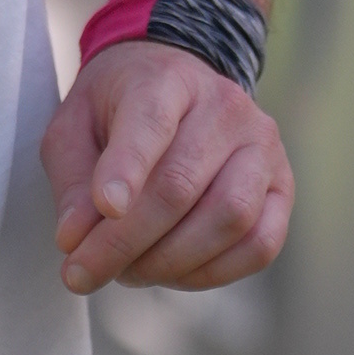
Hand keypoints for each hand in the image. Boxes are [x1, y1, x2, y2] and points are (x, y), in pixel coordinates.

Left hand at [39, 42, 291, 294]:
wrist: (175, 86)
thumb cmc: (117, 112)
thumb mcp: (73, 129)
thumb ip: (72, 180)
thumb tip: (74, 240)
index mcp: (166, 80)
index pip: (150, 123)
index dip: (127, 170)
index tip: (105, 209)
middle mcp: (225, 108)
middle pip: (181, 185)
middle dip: (125, 242)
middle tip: (81, 274)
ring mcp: (262, 147)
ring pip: (229, 218)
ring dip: (169, 262)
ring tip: (127, 271)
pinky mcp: (281, 186)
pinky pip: (261, 244)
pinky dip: (212, 272)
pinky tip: (172, 273)